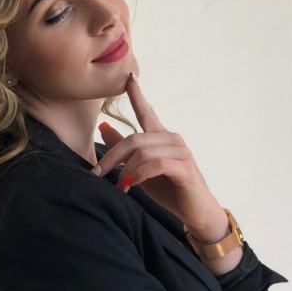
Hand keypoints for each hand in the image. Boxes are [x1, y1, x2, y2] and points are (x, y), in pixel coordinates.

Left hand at [93, 73, 228, 239]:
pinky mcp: (185, 167)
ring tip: (118, 186)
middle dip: (111, 156)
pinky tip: (130, 186)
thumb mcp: (140, 168)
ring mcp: (181, 151)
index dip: (137, 94)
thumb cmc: (169, 189)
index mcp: (161, 136)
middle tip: (96, 174)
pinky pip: (155, 164)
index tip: (129, 77)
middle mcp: (172, 139)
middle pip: (134, 138)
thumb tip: (103, 127)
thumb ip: (124, 148)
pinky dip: (138, 175)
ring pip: (143, 151)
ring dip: (124, 170)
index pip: (146, 111)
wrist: (195, 213)